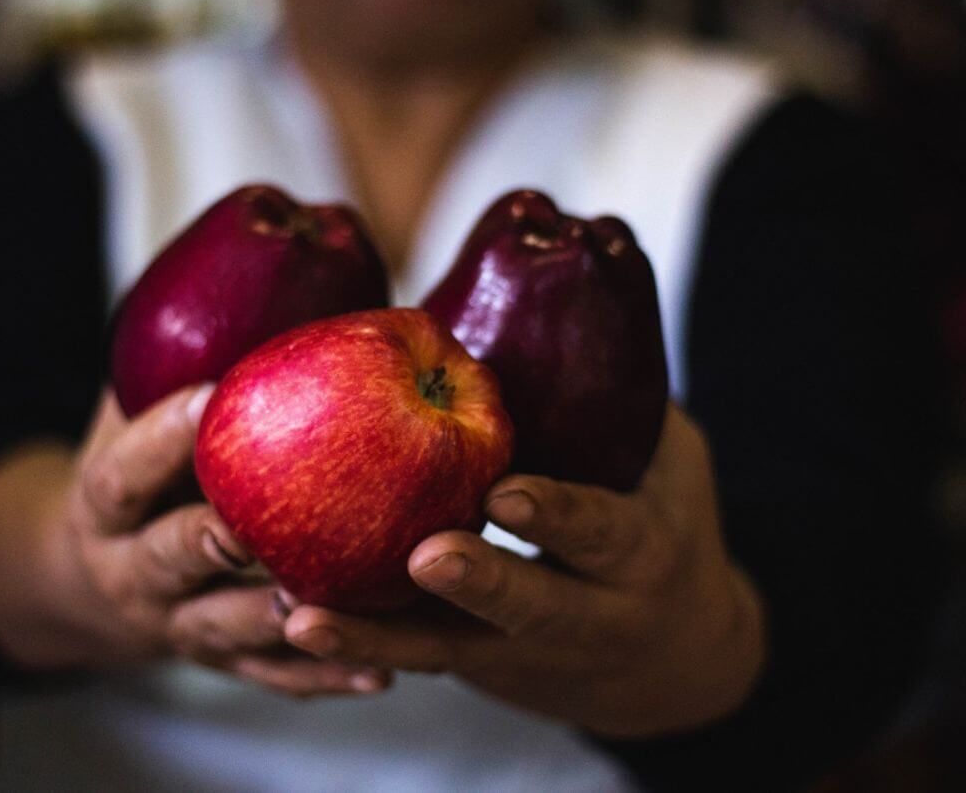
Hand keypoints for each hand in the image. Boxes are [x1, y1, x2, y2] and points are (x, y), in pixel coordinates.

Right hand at [0, 387, 388, 696]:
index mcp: (105, 504)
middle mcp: (132, 570)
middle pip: (165, 559)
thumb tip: (257, 266)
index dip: (161, 437)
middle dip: (204, 542)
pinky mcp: (223, 661)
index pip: (125, 471)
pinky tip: (380, 672)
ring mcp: (177, 624)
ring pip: (223, 629)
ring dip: (275, 621)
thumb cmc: (132, 475)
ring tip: (325, 606)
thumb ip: (167, 368)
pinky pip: (273, 677)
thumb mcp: (124, 422)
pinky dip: (324, 676)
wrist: (88, 582)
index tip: (208, 399)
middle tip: (247, 528)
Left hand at [282, 405, 764, 734]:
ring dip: (374, 636)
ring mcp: (522, 656)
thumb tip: (552, 299)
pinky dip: (356, 641)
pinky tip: (292, 618)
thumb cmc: (667, 530)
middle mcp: (585, 617)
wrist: (674, 664)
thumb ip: (616, 406)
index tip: (505, 490)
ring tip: (302, 617)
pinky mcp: (472, 666)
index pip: (600, 532)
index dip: (557, 514)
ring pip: (445, 650)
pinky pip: (414, 654)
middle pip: (526, 607)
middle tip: (421, 557)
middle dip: (476, 584)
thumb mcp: (671, 467)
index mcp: (639, 555)